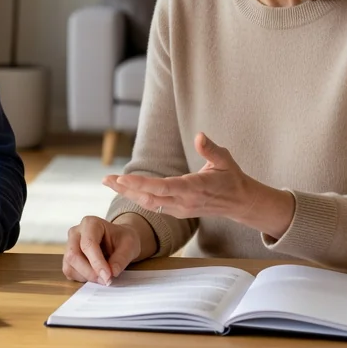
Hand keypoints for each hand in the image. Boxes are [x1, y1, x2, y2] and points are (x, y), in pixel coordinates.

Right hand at [62, 214, 151, 284]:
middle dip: (90, 272)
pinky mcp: (68, 258)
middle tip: (106, 280)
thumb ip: (121, 258)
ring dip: (86, 277)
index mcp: (90, 223)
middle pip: (73, 255)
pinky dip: (82, 278)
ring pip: (70, 266)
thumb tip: (112, 273)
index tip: (108, 277)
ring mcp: (69, 245)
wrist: (118, 240)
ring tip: (103, 277)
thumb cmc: (122, 239)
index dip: (97, 263)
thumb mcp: (129, 245)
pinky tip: (95, 275)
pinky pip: (70, 272)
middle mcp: (76, 232)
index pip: (88, 244)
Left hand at [103, 133, 295, 238]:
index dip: (141, 184)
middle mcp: (184, 202)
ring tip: (109, 182)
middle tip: (106, 179)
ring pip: (149, 203)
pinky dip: (138, 197)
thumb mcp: (225, 160)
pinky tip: (125, 189)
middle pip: (149, 197)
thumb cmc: (231, 177)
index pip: (163, 187)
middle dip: (126, 188)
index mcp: (193, 188)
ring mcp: (180, 209)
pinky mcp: (178, 211)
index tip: (123, 178)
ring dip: (128, 193)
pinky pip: (154, 206)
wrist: (240, 202)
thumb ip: (211, 149)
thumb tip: (199, 135)